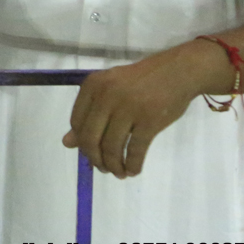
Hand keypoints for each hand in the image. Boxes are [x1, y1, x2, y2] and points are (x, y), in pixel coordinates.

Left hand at [62, 46, 212, 177]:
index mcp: (93, 85)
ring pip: (111, 148)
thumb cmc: (141, 81)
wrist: (177, 71)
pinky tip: (133, 170)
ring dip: (114, 166)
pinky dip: (133, 165)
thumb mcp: (110, 90)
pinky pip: (135, 151)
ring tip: (119, 172)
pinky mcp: (149, 121)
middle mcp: (106, 95)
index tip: (91, 152)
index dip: (82, 143)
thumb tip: (66, 143)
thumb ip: (88, 114)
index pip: (76, 123)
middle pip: (90, 138)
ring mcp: (128, 108)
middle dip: (95, 159)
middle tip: (104, 168)